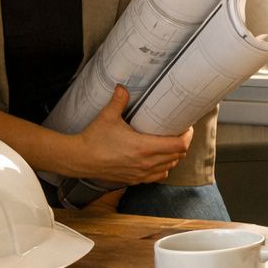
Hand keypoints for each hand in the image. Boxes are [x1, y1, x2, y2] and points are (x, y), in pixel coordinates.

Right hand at [71, 85, 191, 183]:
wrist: (80, 159)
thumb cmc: (94, 139)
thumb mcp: (108, 116)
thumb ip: (119, 100)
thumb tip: (123, 87)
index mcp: (144, 147)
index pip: (179, 145)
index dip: (187, 136)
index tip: (186, 127)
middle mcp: (146, 163)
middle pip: (178, 156)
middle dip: (182, 144)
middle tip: (180, 133)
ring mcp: (141, 173)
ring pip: (169, 167)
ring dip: (174, 157)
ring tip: (171, 145)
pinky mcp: (134, 180)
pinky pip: (158, 176)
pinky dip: (163, 168)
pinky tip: (159, 160)